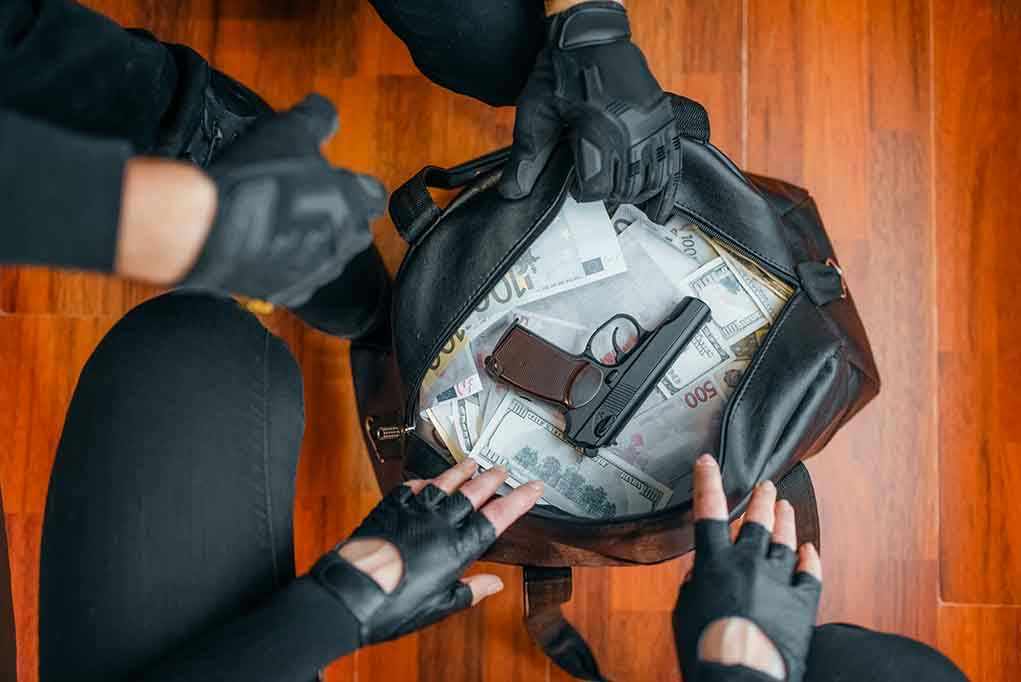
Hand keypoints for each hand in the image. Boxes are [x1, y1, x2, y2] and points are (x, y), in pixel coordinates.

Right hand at [180, 93, 386, 306]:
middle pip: (354, 230)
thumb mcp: (288, 131)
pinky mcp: (288, 291)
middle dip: (338, 217)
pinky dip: (285, 265)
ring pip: (326, 256)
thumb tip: (327, 110)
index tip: (342, 180)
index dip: (358, 185)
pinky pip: (297, 278)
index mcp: (351, 202)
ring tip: (281, 225)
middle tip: (309, 201)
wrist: (212, 230)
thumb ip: (316, 120)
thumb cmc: (258, 178)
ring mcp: (316, 270)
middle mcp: (341, 241)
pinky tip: (263, 249)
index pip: (374, 195)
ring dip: (312, 241)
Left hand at [311, 459, 542, 644]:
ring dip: (460, 472)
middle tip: (502, 470)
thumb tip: (493, 584)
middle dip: (491, 479)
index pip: (497, 517)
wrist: (349, 595)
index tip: (533, 488)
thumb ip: (469, 591)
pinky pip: (410, 488)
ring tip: (472, 463)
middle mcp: (438, 523)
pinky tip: (427, 480)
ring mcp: (413, 511)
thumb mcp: (438, 606)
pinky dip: (422, 482)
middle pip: (472, 493)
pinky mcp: (389, 508)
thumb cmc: (392, 606)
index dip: (519, 500)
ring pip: (443, 483)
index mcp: (457, 548)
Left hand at [499, 1, 680, 222]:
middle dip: (608, 193)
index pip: (598, 189)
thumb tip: (512, 193)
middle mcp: (632, 133)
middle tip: (595, 184)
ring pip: (651, 179)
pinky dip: (663, 180)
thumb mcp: (536, 112)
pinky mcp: (664, 119)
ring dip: (635, 190)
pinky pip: (672, 160)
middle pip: (626, 189)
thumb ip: (527, 156)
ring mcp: (652, 126)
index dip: (583, 192)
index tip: (575, 184)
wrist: (590, 35)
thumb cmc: (561, 72)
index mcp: (599, 133)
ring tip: (619, 187)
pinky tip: (653, 194)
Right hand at [673, 455, 822, 681]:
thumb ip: (691, 588)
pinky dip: (810, 559)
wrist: (742, 678)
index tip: (709, 463)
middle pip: (757, 520)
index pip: (710, 512)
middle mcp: (749, 564)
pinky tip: (809, 549)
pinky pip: (810, 574)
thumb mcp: (684, 613)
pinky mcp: (802, 603)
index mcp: (715, 564)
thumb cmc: (707, 652)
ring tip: (786, 506)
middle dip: (761, 498)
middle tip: (766, 485)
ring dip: (785, 520)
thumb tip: (699, 578)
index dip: (708, 483)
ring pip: (785, 540)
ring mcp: (779, 581)